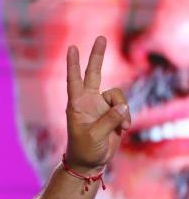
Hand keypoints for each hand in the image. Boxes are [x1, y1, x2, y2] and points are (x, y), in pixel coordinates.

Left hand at [64, 36, 130, 173]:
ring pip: (118, 95)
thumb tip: (122, 106)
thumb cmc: (84, 149)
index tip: (72, 47)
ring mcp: (101, 106)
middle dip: (97, 56)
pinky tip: (123, 129)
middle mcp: (88, 101)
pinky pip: (125, 107)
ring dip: (122, 109)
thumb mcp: (94, 135)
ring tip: (121, 126)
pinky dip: (126, 117)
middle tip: (101, 37)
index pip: (74, 80)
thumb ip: (108, 120)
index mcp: (77, 105)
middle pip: (93, 73)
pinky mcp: (113, 112)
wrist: (91, 161)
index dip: (73, 64)